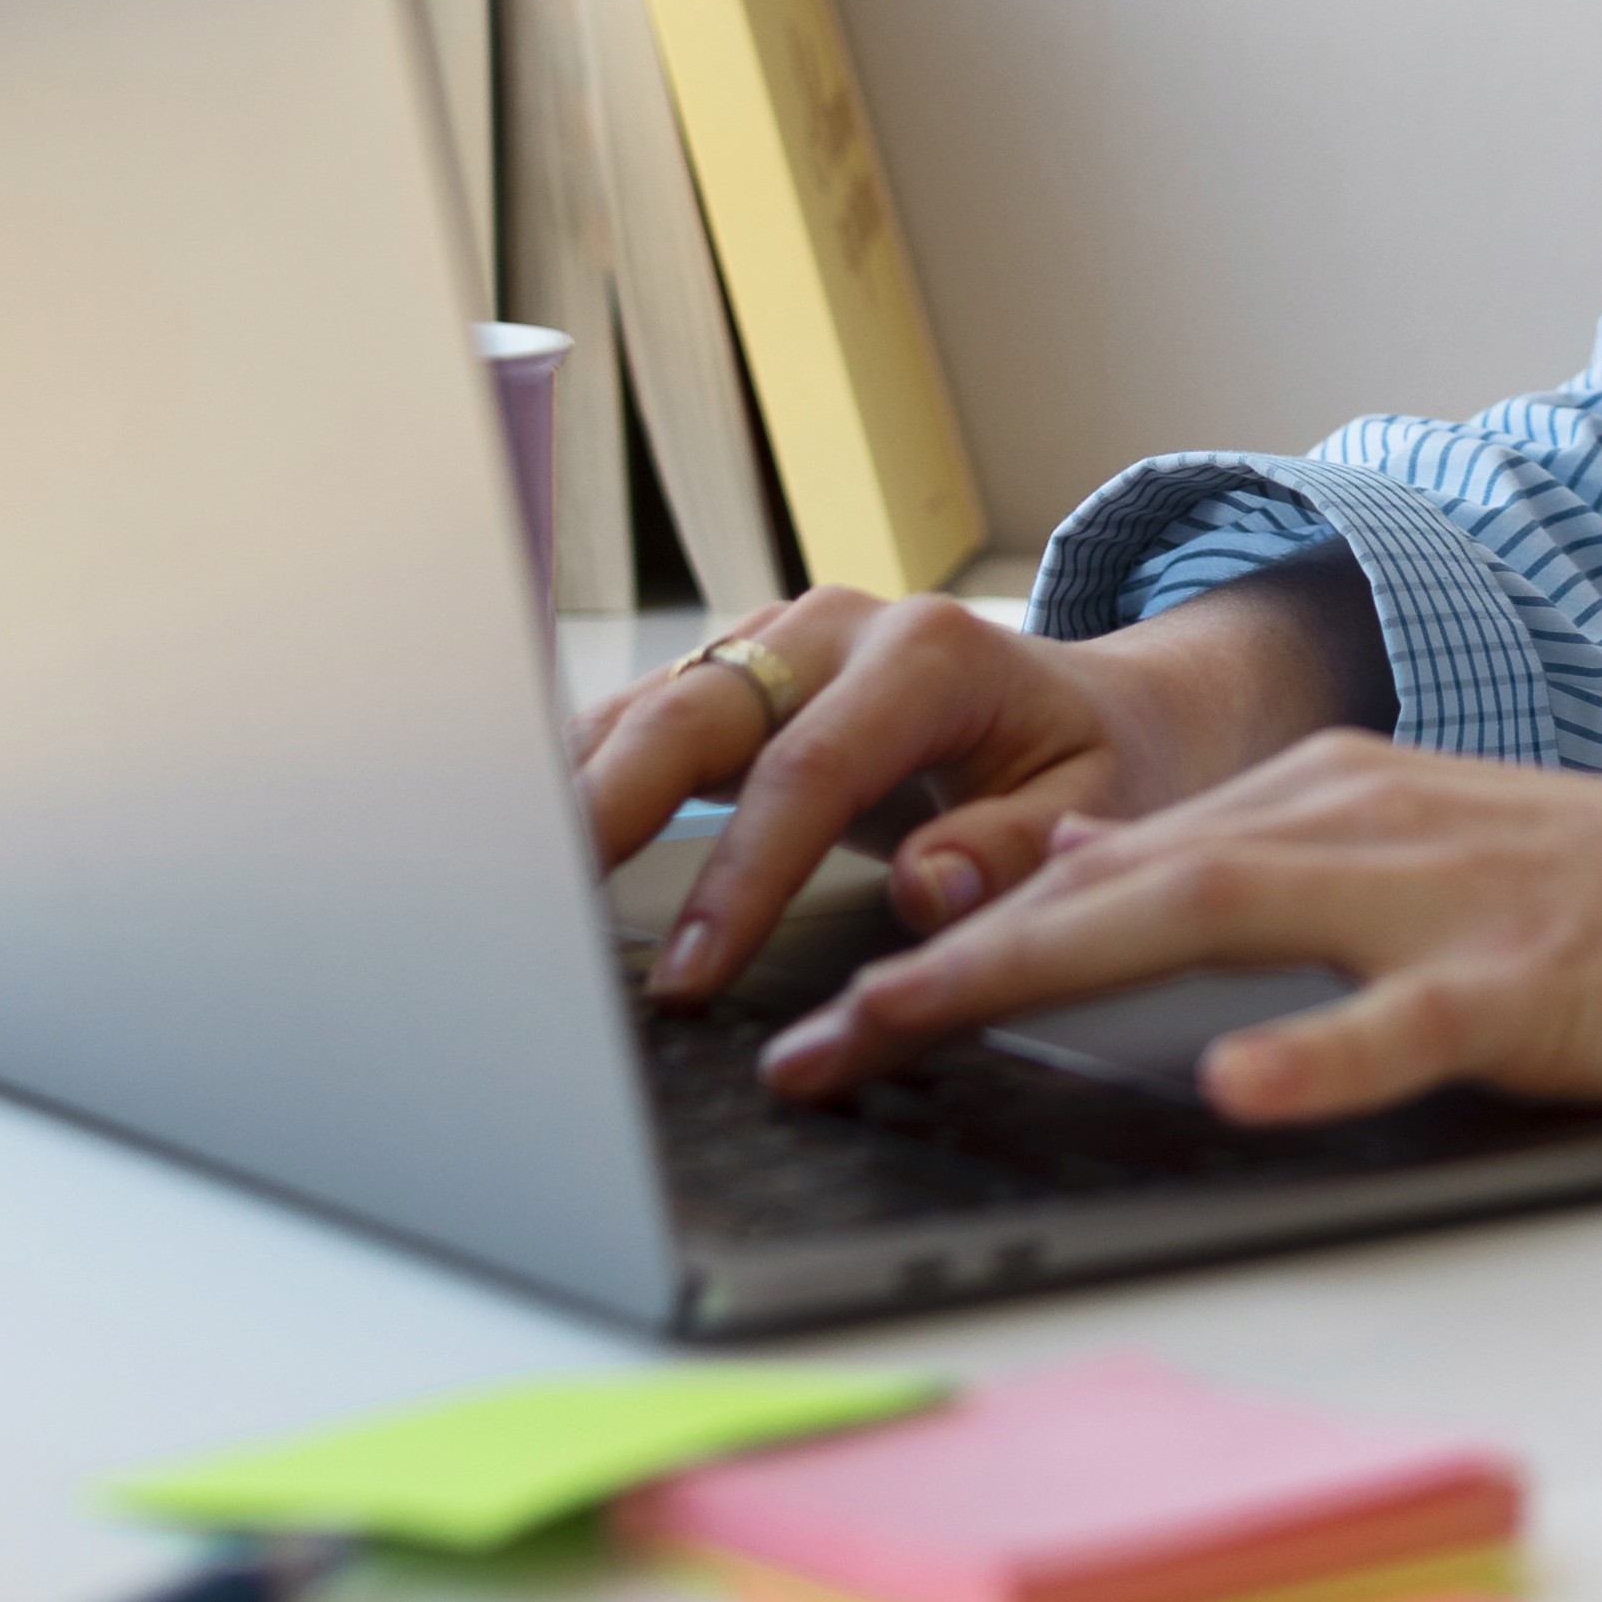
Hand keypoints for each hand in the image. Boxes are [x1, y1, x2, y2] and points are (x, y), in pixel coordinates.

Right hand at [572, 583, 1355, 1005]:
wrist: (1102, 700)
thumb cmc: (1100, 762)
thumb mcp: (1104, 808)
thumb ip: (1019, 852)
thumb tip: (926, 891)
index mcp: (930, 653)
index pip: (806, 770)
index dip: (739, 877)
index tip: (690, 975)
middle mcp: (836, 626)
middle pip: (692, 714)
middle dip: (606, 814)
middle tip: (537, 919)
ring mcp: (776, 639)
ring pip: (646, 709)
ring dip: (570, 794)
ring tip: (498, 887)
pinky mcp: (739, 674)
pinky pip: (642, 723)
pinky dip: (583, 783)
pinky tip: (527, 851)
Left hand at [757, 734, 1601, 1176]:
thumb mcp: (1406, 871)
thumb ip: (1254, 886)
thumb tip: (1089, 891)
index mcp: (1319, 801)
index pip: (1089, 864)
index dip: (939, 932)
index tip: (815, 1011)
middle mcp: (1357, 822)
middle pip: (1110, 884)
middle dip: (941, 961)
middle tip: (807, 1042)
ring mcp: (1444, 895)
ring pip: (1216, 920)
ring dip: (1054, 975)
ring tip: (925, 1025)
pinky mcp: (1534, 975)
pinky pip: (1405, 1019)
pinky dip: (1316, 1052)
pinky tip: (1237, 1086)